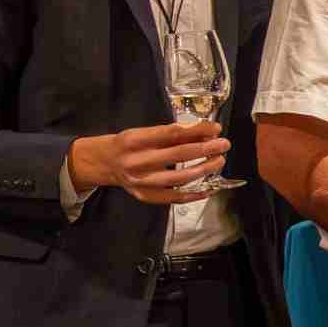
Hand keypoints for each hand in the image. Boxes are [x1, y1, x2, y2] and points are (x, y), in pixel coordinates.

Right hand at [68, 122, 229, 205]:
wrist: (103, 164)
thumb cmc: (128, 145)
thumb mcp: (143, 132)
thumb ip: (170, 134)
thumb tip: (205, 132)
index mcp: (134, 140)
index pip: (171, 134)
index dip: (196, 130)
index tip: (216, 128)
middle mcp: (136, 162)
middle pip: (177, 155)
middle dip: (205, 149)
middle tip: (224, 144)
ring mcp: (140, 182)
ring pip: (179, 178)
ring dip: (204, 169)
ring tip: (219, 161)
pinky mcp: (145, 196)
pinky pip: (174, 198)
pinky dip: (195, 194)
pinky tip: (210, 188)